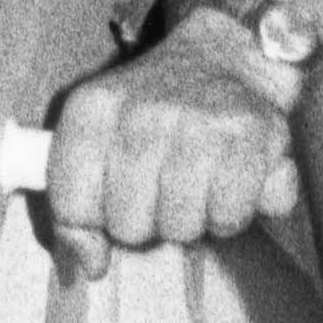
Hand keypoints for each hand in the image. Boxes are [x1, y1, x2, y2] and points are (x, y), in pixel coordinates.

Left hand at [43, 12, 300, 285]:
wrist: (225, 56)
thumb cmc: (157, 110)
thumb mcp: (99, 138)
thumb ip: (77, 206)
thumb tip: (87, 266)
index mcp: (93, 109)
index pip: (71, 204)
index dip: (89, 224)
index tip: (107, 209)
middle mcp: (142, 113)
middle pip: (128, 226)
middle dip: (147, 220)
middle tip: (162, 186)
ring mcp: (199, 124)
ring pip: (181, 228)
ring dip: (193, 217)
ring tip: (198, 179)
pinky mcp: (252, 137)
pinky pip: (229, 218)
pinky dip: (233, 211)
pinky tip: (230, 179)